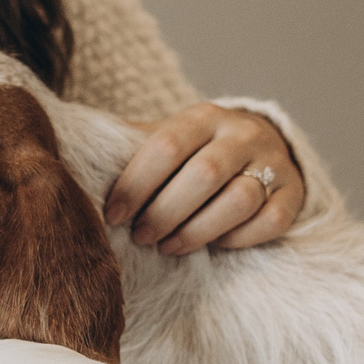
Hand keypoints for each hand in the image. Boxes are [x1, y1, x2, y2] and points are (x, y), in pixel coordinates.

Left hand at [106, 103, 304, 255]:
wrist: (257, 147)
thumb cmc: (193, 151)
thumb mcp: (165, 138)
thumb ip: (126, 147)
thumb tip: (68, 154)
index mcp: (203, 116)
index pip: (166, 146)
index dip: (136, 184)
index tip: (113, 215)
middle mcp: (243, 133)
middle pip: (204, 175)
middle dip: (165, 212)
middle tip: (141, 237)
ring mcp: (275, 162)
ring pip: (240, 200)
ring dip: (198, 230)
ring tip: (168, 246)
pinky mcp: (295, 194)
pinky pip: (270, 221)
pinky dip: (239, 238)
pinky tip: (213, 245)